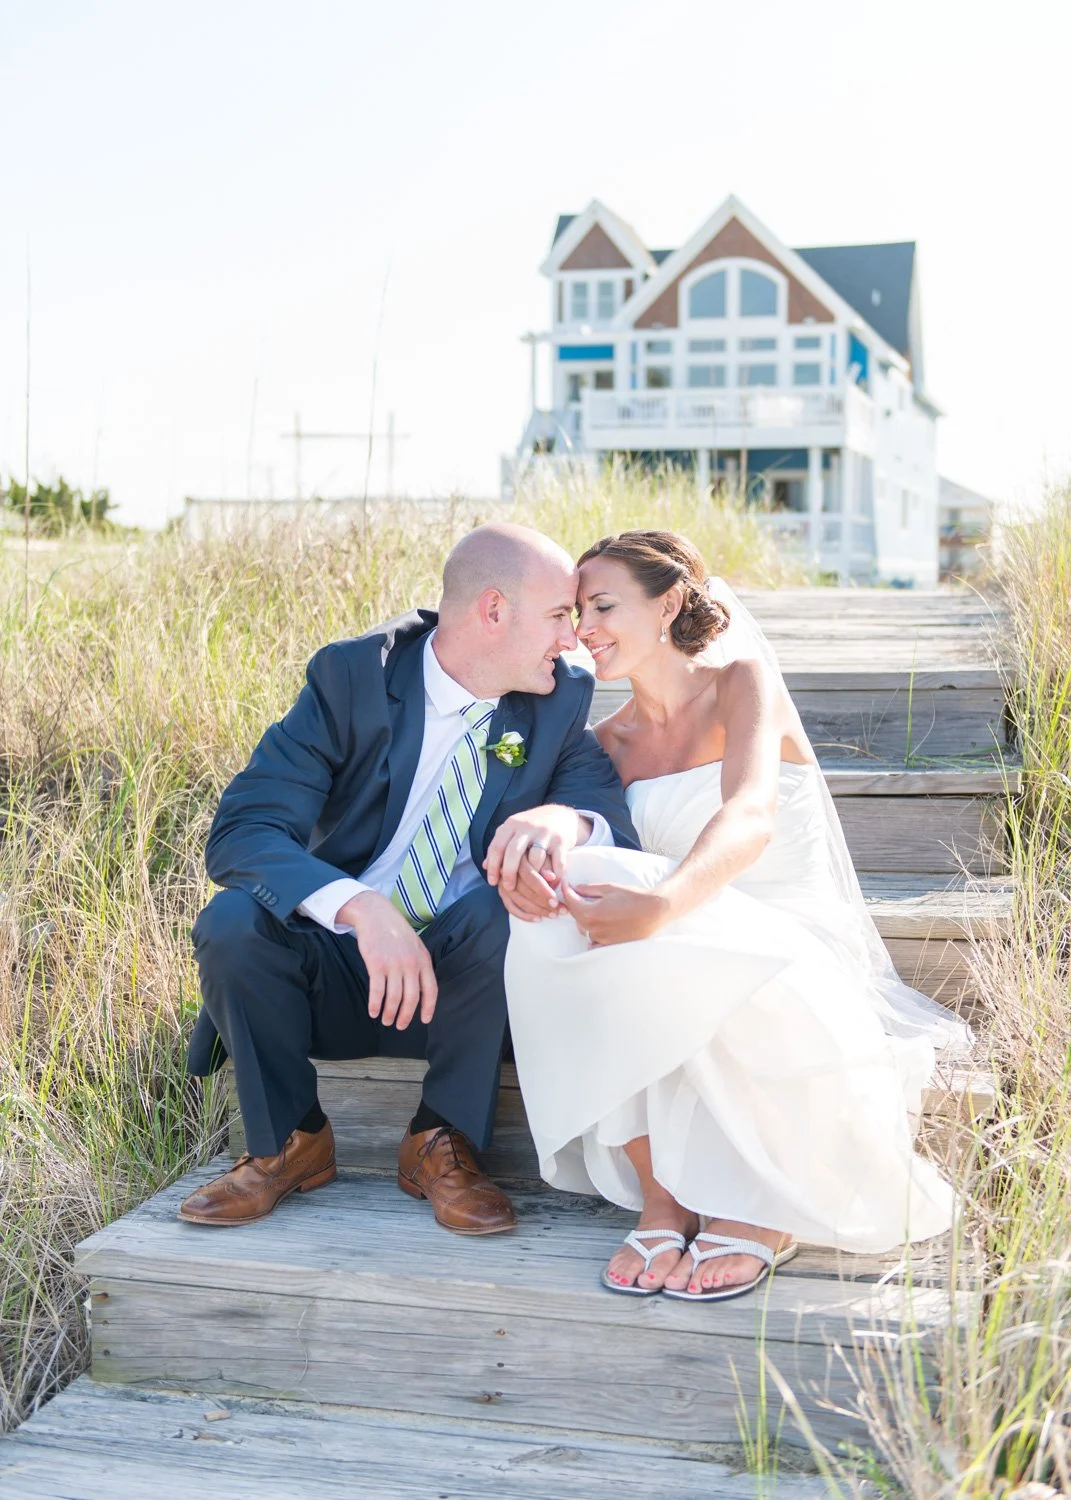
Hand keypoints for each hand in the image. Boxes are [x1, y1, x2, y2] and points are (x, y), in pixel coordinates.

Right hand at [336, 891, 436, 1029]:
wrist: (376, 914)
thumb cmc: (396, 932)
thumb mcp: (415, 946)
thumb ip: (419, 965)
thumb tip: (420, 989)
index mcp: (423, 960)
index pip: (431, 989)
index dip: (428, 1007)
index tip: (424, 1020)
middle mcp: (410, 964)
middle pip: (411, 998)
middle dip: (406, 1016)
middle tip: (400, 1026)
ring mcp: (393, 964)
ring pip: (394, 998)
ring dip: (390, 1013)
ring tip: (386, 1020)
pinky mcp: (376, 964)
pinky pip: (377, 991)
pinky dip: (375, 1004)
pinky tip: (373, 1011)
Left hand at [484, 805, 589, 920]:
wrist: (561, 814)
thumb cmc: (532, 828)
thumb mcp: (513, 831)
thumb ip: (499, 846)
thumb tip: (485, 866)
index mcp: (512, 825)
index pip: (497, 847)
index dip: (493, 866)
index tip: (492, 882)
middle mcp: (527, 827)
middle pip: (513, 852)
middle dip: (509, 873)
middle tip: (509, 888)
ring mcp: (545, 833)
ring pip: (535, 859)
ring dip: (534, 877)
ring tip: (532, 888)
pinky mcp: (561, 841)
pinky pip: (557, 863)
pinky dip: (554, 876)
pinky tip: (551, 884)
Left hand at [558, 881, 672, 946]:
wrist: (654, 910)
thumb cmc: (633, 897)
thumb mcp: (609, 888)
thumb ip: (589, 889)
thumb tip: (575, 888)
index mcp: (591, 913)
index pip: (571, 902)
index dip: (566, 891)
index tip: (565, 885)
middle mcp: (594, 929)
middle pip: (576, 917)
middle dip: (577, 905)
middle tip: (583, 896)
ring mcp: (602, 939)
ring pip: (585, 929)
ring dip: (586, 920)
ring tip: (598, 911)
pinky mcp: (611, 946)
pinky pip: (594, 943)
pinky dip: (594, 936)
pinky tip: (602, 926)